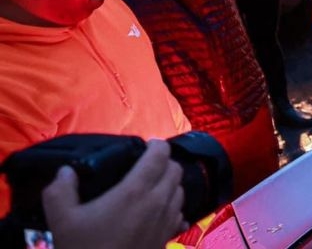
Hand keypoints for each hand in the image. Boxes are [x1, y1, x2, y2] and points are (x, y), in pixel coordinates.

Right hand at [42, 139, 188, 248]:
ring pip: (180, 191)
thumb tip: (66, 171)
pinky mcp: (168, 238)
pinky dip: (173, 207)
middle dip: (164, 162)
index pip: (160, 156)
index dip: (157, 145)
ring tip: (152, 186)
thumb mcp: (61, 219)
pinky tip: (159, 212)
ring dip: (170, 184)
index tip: (147, 144)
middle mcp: (158, 203)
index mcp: (136, 191)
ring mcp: (167, 222)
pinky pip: (180, 214)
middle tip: (147, 164)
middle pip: (175, 170)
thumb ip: (60, 190)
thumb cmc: (83, 247)